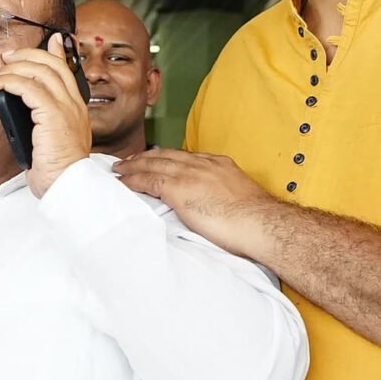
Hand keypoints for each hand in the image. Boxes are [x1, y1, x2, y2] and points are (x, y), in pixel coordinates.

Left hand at [0, 35, 91, 195]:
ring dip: (14, 67)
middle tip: (7, 57)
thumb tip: (28, 114)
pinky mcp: (53, 115)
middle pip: (52, 64)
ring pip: (40, 71)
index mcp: (76, 109)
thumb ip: (43, 122)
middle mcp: (75, 104)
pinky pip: (29, 87)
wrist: (67, 187)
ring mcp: (66, 108)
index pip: (67, 70)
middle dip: (28, 55)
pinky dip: (9, 82)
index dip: (56, 51)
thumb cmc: (57, 172)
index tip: (48, 41)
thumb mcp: (51, 142)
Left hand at [115, 150, 282, 260]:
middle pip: (166, 155)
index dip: (167, 158)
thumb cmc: (255, 221)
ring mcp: (190, 174)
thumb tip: (215, 205)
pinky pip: (148, 181)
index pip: (186, 157)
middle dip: (146, 157)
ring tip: (119, 170)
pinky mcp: (179, 189)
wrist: (261, 224)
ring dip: (133, 166)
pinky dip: (133, 180)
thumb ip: (221, 194)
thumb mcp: (238, 197)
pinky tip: (123, 182)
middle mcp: (203, 164)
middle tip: (130, 161)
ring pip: (153, 164)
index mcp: (218, 164)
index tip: (156, 160)